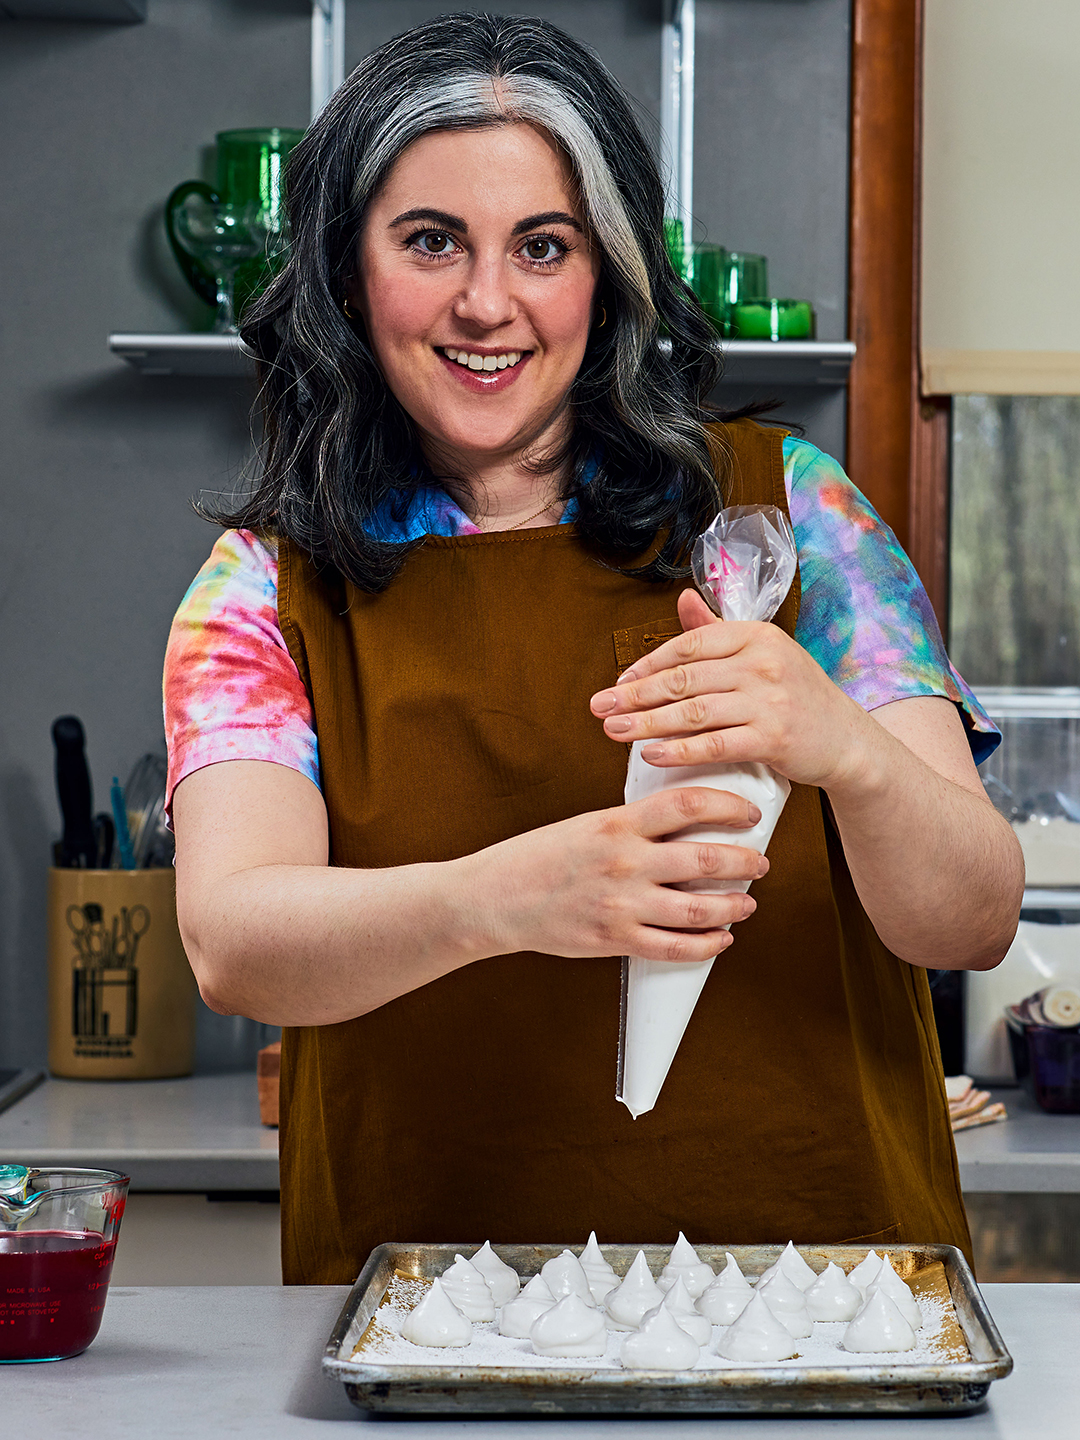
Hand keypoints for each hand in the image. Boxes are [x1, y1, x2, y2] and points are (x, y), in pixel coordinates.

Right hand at [453, 786, 768, 964]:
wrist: (492, 898)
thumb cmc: (538, 858)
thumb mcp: (587, 825)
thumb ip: (632, 826)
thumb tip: (682, 824)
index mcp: (617, 824)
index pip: (688, 804)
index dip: (729, 807)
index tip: (749, 813)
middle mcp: (624, 862)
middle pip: (706, 859)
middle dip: (744, 862)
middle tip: (759, 863)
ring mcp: (621, 904)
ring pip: (699, 909)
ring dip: (733, 906)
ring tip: (746, 902)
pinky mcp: (614, 940)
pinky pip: (675, 948)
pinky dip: (707, 945)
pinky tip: (720, 938)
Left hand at [589, 589, 875, 791]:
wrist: (848, 741)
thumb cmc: (798, 697)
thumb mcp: (763, 655)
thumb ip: (718, 632)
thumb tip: (683, 598)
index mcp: (755, 635)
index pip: (689, 645)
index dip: (648, 665)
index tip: (619, 683)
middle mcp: (762, 662)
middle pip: (684, 678)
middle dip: (635, 695)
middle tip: (599, 708)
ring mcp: (769, 700)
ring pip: (693, 711)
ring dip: (647, 723)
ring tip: (613, 731)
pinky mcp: (774, 738)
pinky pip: (714, 744)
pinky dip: (678, 750)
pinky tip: (650, 754)